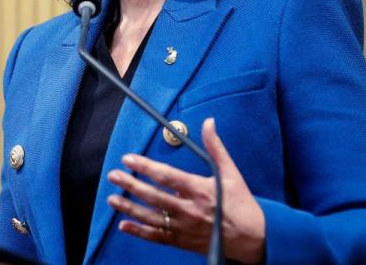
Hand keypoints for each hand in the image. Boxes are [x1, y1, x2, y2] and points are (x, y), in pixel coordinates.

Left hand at [106, 118, 265, 263]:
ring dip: (129, 208)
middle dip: (131, 185)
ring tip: (112, 199)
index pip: (167, 176)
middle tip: (114, 175)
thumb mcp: (231, 172)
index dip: (145, 166)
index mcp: (200, 190)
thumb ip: (215, 147)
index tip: (129, 159)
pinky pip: (157, 236)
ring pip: (151, 217)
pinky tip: (124, 225)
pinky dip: (139, 232)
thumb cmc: (241, 203)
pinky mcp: (183, 241)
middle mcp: (189, 210)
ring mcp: (184, 228)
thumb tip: (209, 122)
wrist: (253, 237)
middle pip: (153, 196)